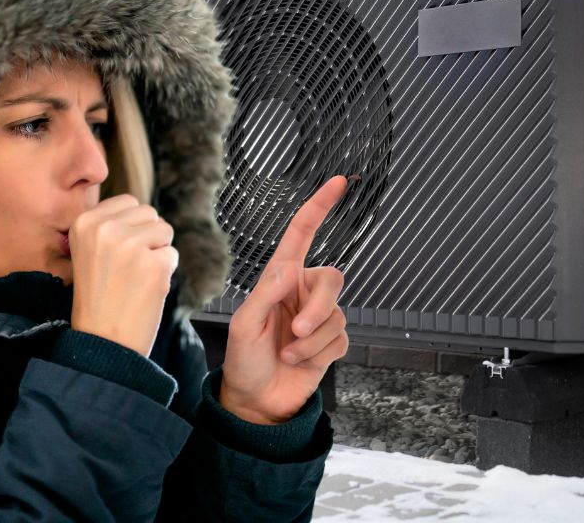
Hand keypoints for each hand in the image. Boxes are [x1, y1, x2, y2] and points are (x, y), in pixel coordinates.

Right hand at [68, 194, 177, 356]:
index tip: (117, 255)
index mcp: (84, 222)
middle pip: (149, 213)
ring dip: (157, 253)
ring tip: (135, 278)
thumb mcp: (88, 252)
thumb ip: (109, 225)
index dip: (131, 227)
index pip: (128, 202)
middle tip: (127, 269)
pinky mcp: (154, 264)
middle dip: (147, 238)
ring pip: (164, 231)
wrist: (101, 342)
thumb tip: (140, 210)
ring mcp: (130, 245)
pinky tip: (145, 290)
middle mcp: (106, 228)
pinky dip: (165, 273)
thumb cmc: (98, 298)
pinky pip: (172, 255)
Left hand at [219, 176, 350, 424]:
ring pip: (336, 316)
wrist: (255, 401)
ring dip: (311, 342)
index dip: (319, 206)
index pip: (303, 234)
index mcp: (281, 278)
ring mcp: (319, 318)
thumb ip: (266, 295)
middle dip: (317, 308)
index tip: (338, 182)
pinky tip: (299, 363)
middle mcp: (303, 292)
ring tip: (287, 354)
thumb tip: (290, 269)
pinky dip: (318, 356)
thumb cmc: (243, 359)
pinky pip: (339, 340)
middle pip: (332, 279)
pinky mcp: (331, 343)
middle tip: (296, 332)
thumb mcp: (245, 326)